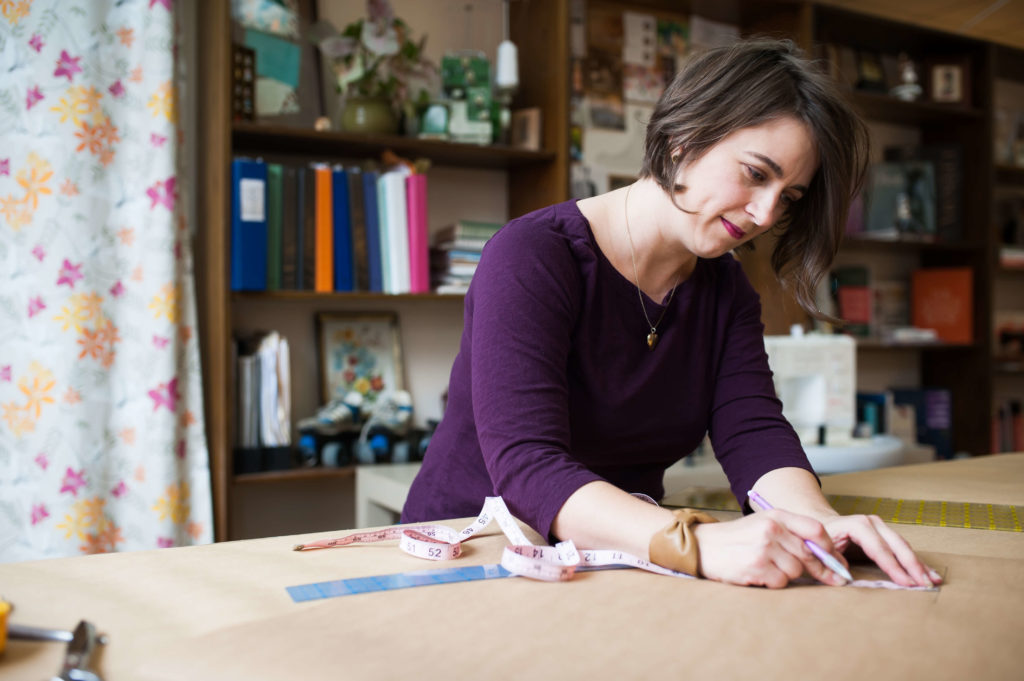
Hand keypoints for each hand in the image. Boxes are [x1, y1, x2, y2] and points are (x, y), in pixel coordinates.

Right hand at [693, 510, 847, 587]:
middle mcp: (771, 529)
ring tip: (771, 568)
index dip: (830, 549)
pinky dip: (774, 582)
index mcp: (776, 516)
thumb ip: (793, 535)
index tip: (837, 562)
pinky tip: (761, 575)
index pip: (816, 529)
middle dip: (819, 569)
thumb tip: (829, 557)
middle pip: (810, 554)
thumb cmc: (738, 538)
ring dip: (789, 575)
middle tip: (828, 578)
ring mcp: (763, 548)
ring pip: (796, 571)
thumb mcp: (764, 525)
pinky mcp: (756, 567)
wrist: (704, 546)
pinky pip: (781, 582)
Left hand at [822, 514, 941, 587]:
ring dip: (919, 565)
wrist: (822, 523)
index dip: (893, 567)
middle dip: (912, 566)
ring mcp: (881, 527)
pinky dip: (915, 562)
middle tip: (925, 584)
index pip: (878, 549)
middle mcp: (872, 523)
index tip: (907, 583)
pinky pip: (903, 549)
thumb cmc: (820, 538)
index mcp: (856, 525)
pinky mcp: (886, 534)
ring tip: (933, 581)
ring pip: (903, 547)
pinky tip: (928, 573)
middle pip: (897, 546)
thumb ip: (830, 561)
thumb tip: (844, 577)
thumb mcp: (819, 548)